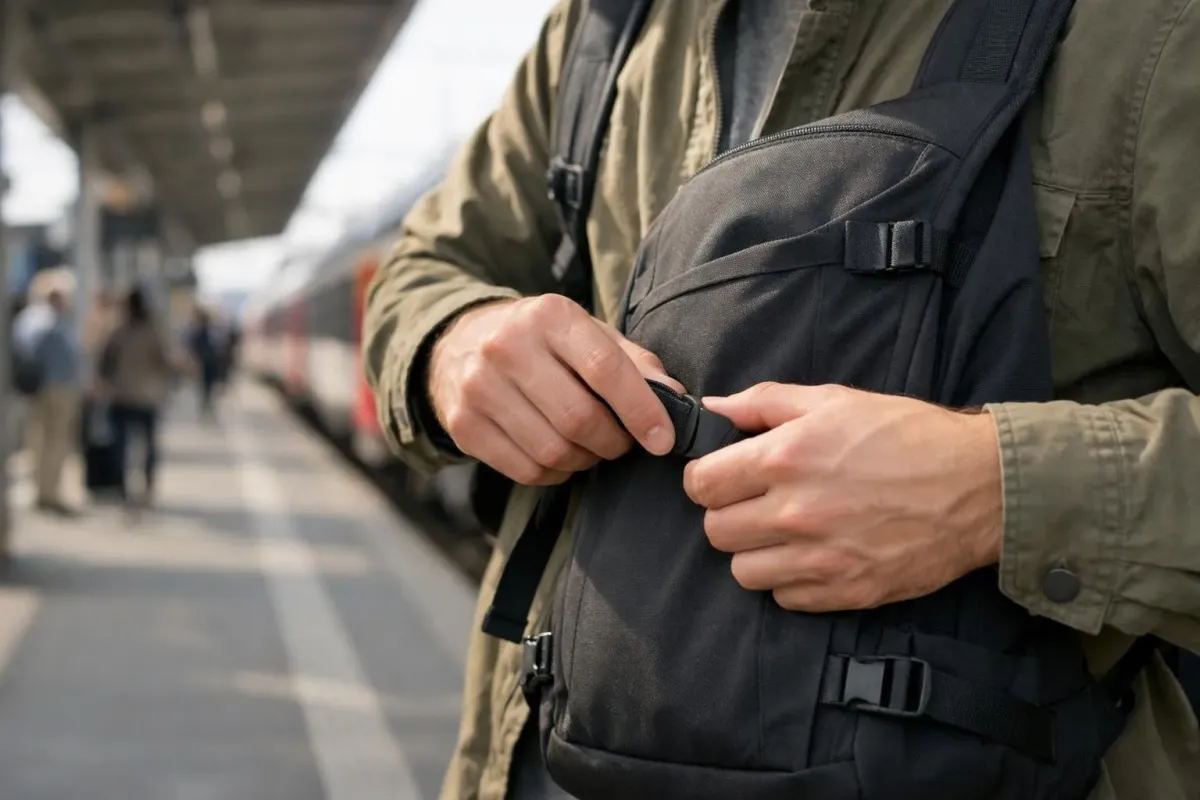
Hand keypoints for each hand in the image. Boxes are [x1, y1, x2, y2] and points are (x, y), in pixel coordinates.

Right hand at [428, 295, 682, 485]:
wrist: (460, 343)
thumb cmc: (542, 342)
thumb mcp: (588, 335)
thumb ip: (634, 364)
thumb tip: (676, 400)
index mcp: (549, 315)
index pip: (604, 369)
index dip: (641, 410)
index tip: (663, 440)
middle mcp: (507, 346)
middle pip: (578, 418)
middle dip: (613, 442)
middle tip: (622, 443)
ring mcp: (478, 386)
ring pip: (552, 450)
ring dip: (585, 461)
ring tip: (590, 448)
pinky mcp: (463, 424)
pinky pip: (525, 470)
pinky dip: (554, 474)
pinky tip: (559, 457)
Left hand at [682, 382, 1002, 611]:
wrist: (979, 487)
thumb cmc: (907, 434)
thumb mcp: (834, 400)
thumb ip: (764, 402)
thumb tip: (713, 407)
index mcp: (784, 457)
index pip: (700, 484)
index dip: (707, 478)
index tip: (724, 476)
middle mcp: (793, 512)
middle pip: (715, 531)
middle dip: (729, 514)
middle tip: (757, 502)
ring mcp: (818, 558)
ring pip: (742, 572)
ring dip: (756, 552)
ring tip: (784, 533)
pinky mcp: (843, 591)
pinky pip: (784, 598)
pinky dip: (791, 580)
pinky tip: (814, 555)